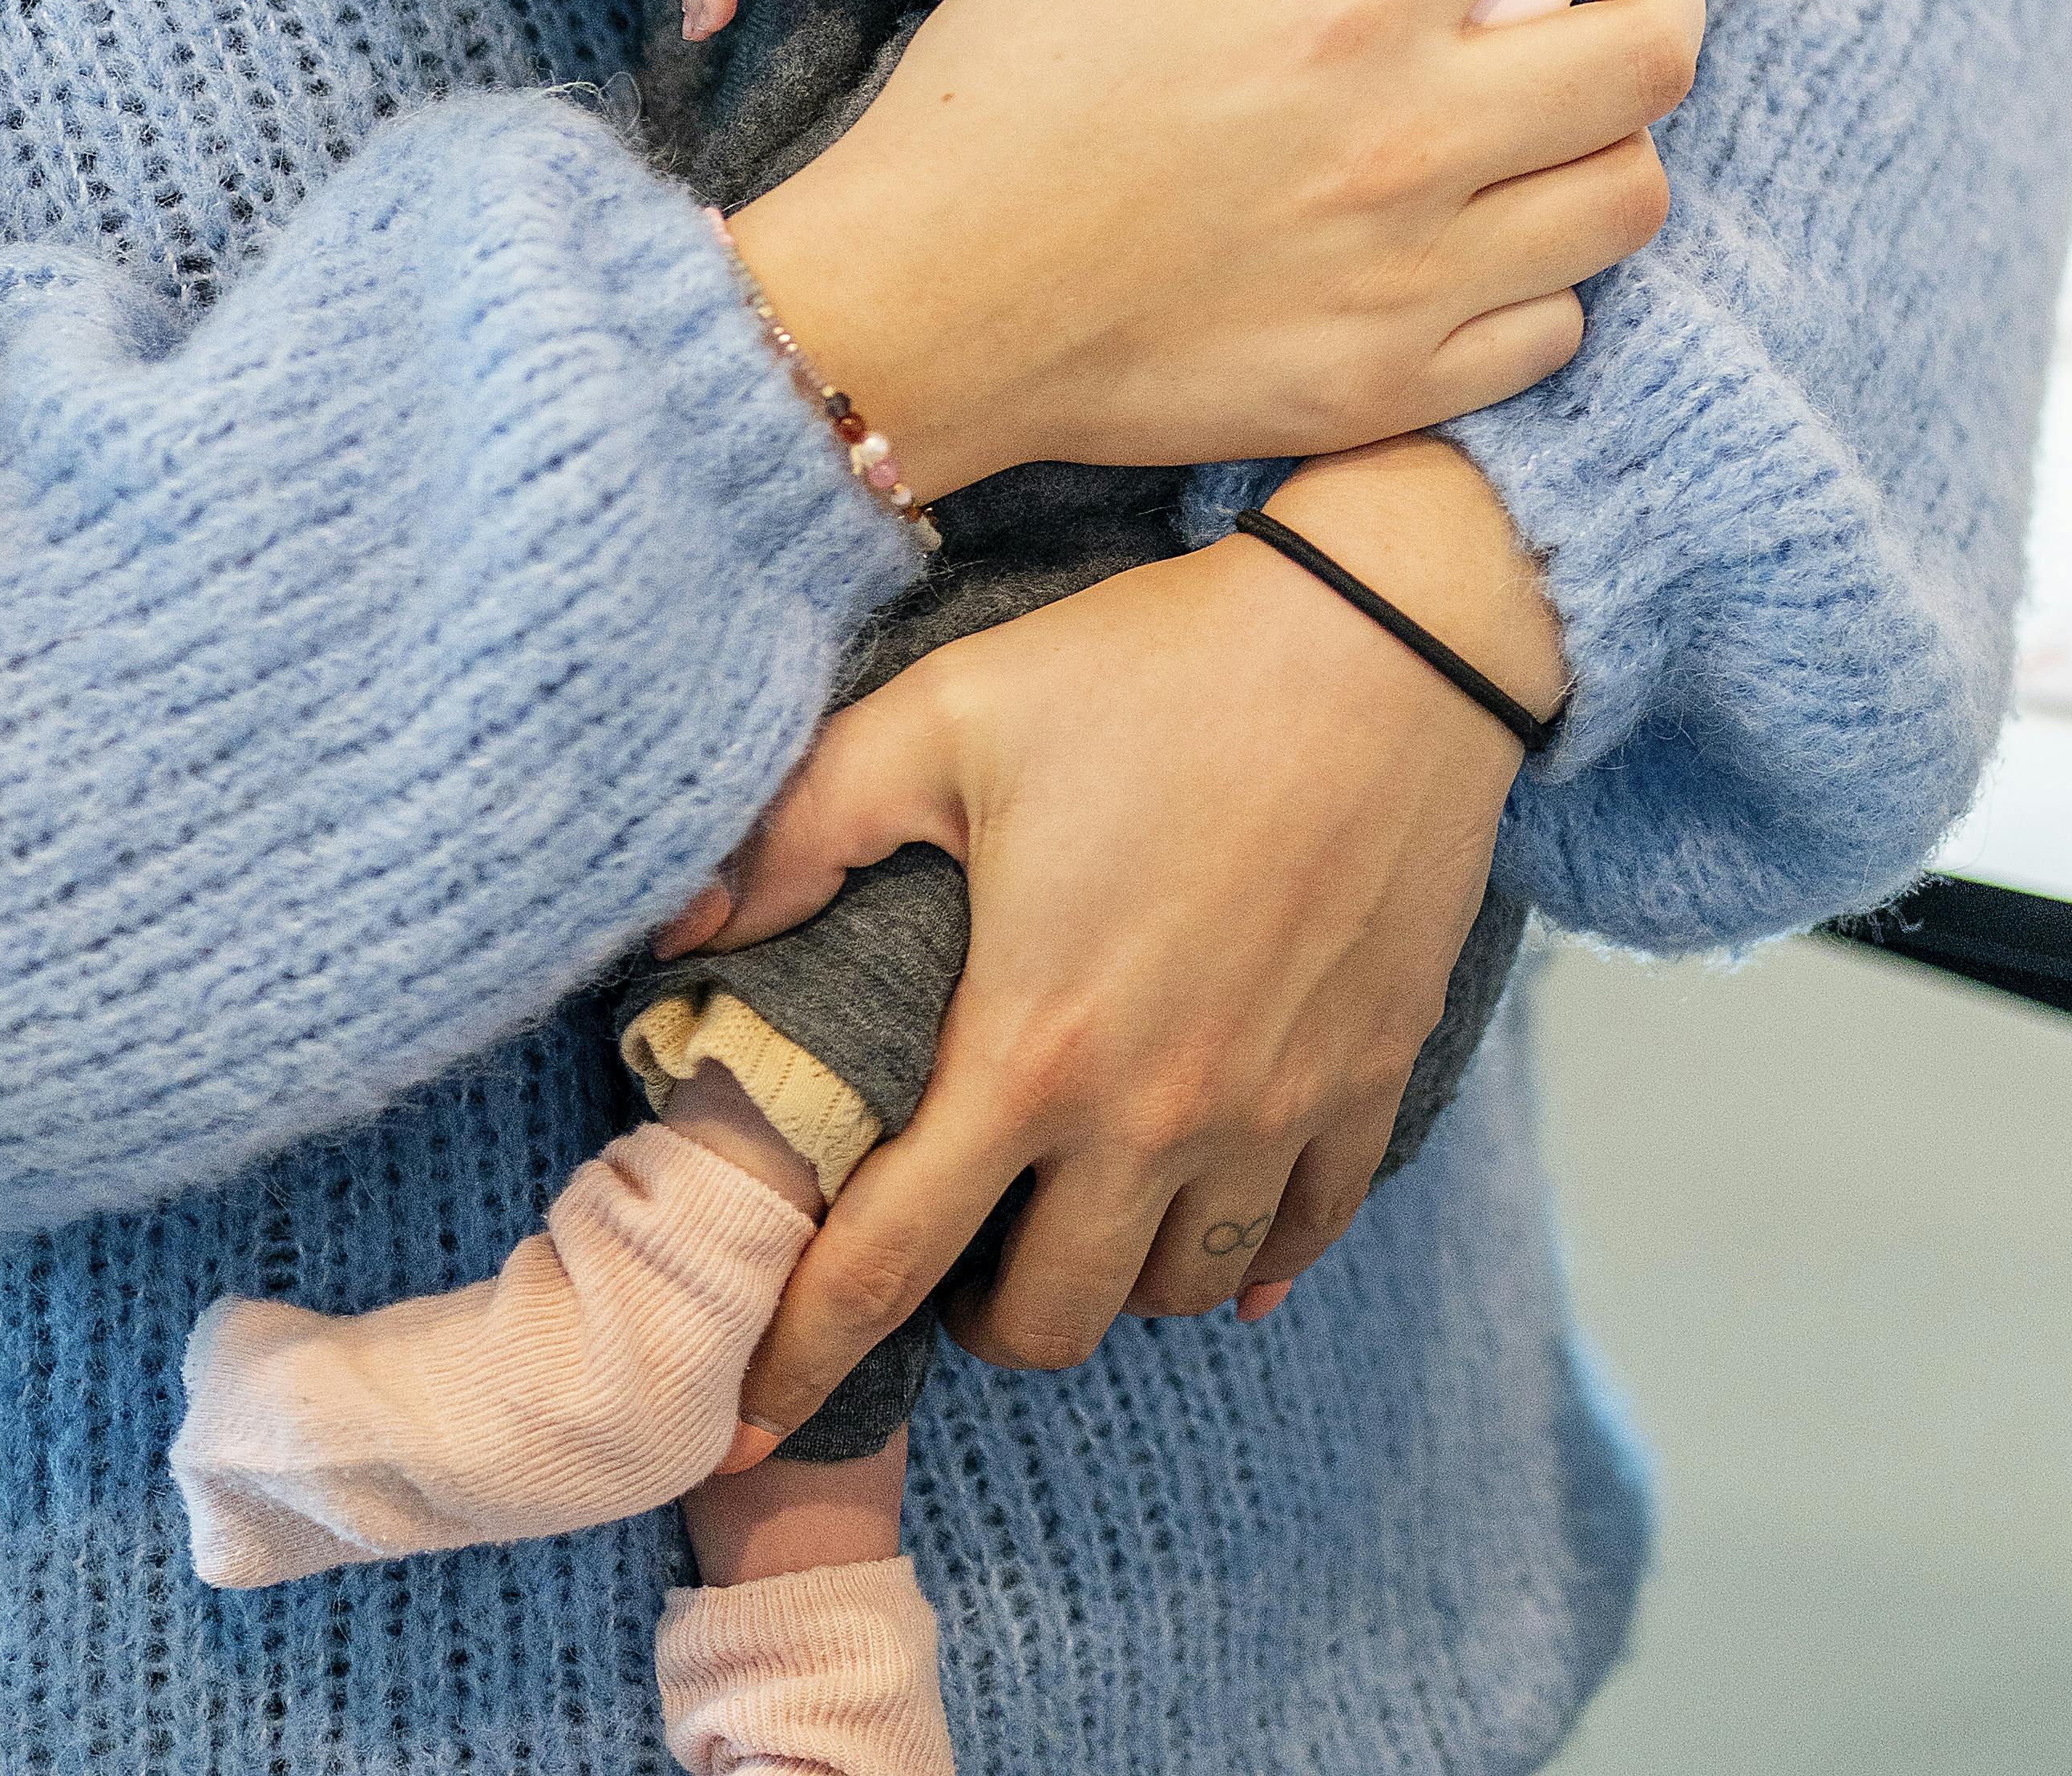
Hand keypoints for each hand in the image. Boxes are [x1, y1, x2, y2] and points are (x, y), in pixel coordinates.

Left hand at [670, 442, 1558, 1449]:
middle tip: (946, 1258)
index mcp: (1032, 1046)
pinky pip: (1297, 1240)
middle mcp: (1154, 1118)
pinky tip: (1205, 1226)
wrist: (1386, 643)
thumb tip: (685, 922)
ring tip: (1063, 1219)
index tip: (742, 1429)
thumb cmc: (1151, 670)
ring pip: (1172, 1296)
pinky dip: (1239, 1258)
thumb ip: (803, 826)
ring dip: (1105, 1284)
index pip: (889, 1261)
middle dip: (975, 1323)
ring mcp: (1273, 1116)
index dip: (803, 1358)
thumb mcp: (943, 713)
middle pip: (1047, 1325)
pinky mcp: (1367, 1087)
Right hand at [735, 0, 1695, 495]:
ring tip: (1567, 73)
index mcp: (1337, 14)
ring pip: (1630, 196)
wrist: (921, 313)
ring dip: (1620, 116)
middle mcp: (1408, 154)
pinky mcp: (1393, 390)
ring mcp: (1414, 290)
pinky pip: (1559, 323)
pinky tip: (1489, 209)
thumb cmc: (1000, 94)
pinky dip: (1552, 256)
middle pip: (1651, 51)